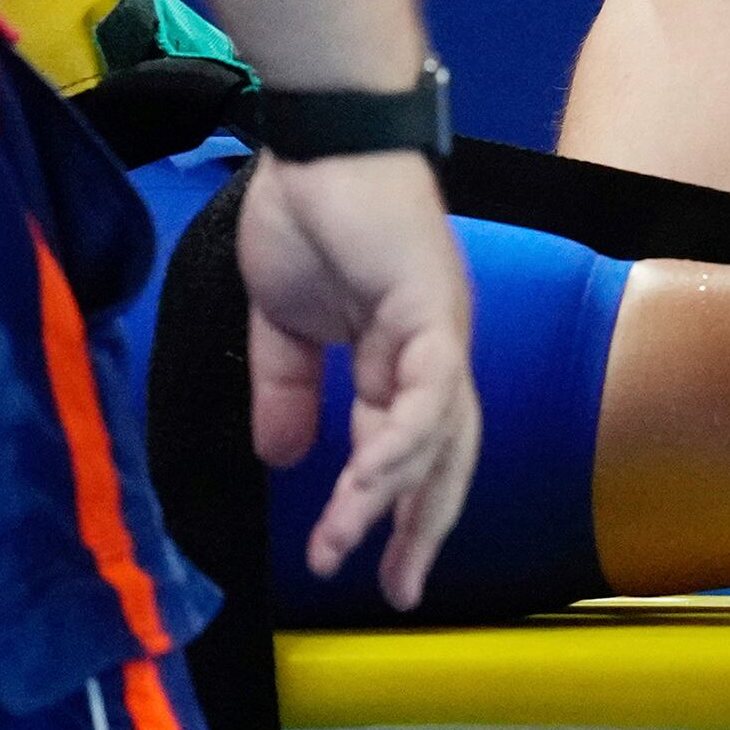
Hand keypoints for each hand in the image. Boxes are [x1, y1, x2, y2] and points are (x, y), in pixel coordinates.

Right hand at [231, 147, 477, 610]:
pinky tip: (369, 483)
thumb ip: (289, 392)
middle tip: (397, 589)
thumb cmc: (305, 212)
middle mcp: (434, 352)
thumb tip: (285, 461)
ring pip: (437, 438)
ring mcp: (440, 332)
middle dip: (420, 528)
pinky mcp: (432, 310)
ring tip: (346, 543)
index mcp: (402, 356)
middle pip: (444, 459)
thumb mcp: (284, 323)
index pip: (409, 449)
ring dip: (392, 499)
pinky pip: (426, 394)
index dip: (389, 510)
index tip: (362, 565)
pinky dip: (402, 443)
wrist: (316, 140)